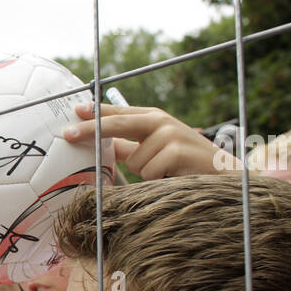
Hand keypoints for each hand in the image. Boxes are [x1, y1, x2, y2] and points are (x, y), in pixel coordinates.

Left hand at [63, 102, 238, 179]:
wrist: (224, 175)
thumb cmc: (186, 165)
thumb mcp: (156, 152)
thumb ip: (131, 148)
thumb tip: (106, 147)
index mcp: (154, 119)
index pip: (120, 113)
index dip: (96, 112)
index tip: (75, 110)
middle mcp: (161, 121)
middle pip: (118, 124)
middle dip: (91, 130)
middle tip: (67, 134)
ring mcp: (169, 132)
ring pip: (134, 160)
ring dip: (146, 173)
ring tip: (167, 172)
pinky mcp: (177, 149)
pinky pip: (148, 171)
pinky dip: (157, 180)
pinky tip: (175, 176)